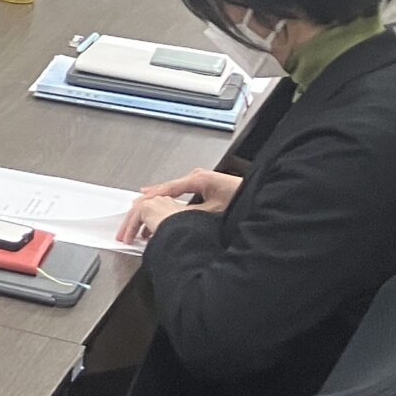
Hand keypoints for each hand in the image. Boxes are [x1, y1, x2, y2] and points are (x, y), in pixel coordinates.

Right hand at [119, 169, 241, 244]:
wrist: (261, 194)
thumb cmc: (242, 198)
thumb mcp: (213, 210)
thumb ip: (188, 214)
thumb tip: (169, 219)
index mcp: (197, 179)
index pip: (166, 189)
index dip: (150, 199)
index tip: (136, 206)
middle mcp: (197, 176)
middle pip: (167, 188)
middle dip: (150, 199)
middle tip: (134, 209)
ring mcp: (202, 180)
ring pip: (173, 190)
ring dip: (160, 200)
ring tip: (145, 207)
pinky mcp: (207, 186)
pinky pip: (182, 191)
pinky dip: (170, 198)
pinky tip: (166, 205)